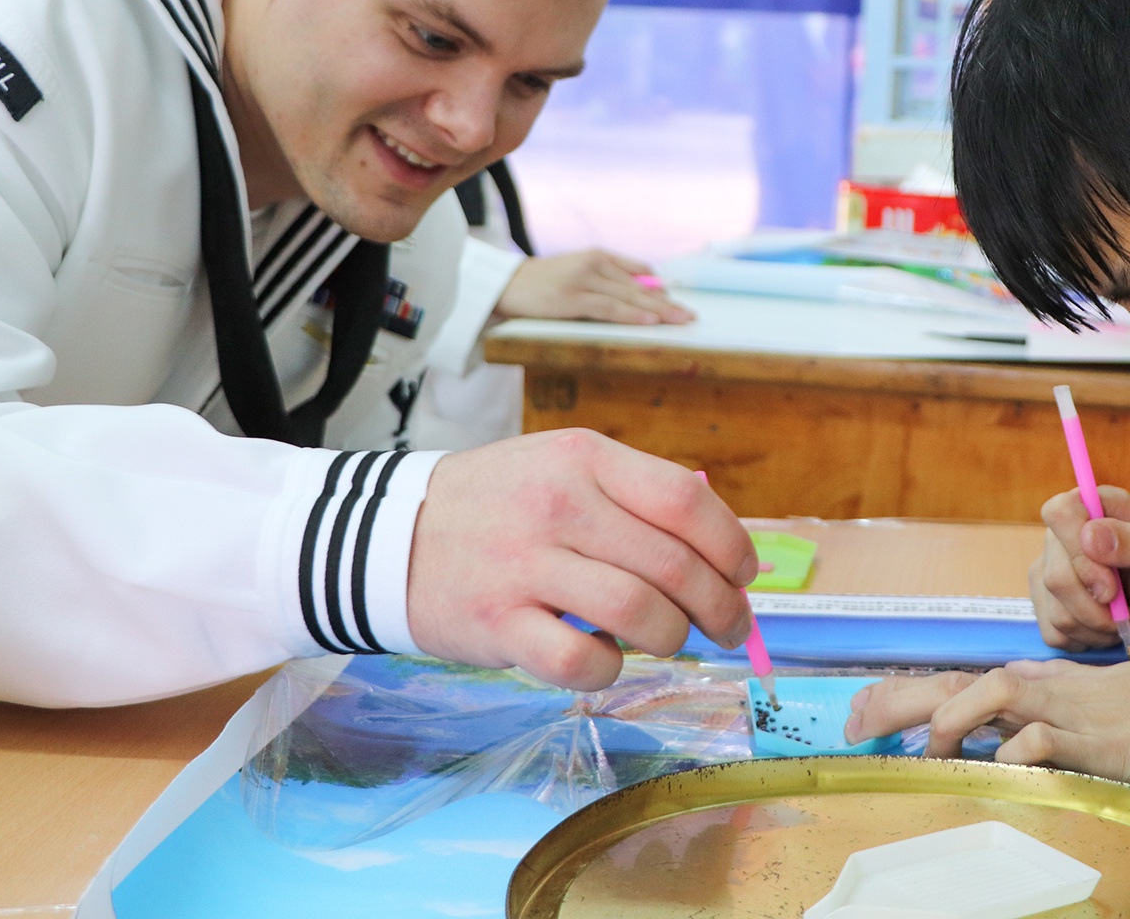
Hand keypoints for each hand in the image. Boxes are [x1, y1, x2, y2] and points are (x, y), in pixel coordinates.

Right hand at [408, 428, 757, 689]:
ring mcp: (526, 565)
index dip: (731, 545)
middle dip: (719, 606)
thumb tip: (718, 549)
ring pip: (639, 613)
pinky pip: (581, 661)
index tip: (744, 574)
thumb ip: (632, 495)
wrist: (385, 537)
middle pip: (674, 564)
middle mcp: (558, 505)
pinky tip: (604, 660)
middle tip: (727, 626)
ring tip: (666, 641)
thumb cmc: (495, 505)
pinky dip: (608, 670)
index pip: (686, 501)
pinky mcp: (499, 624)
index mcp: (583, 458)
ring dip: (671, 638)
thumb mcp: (560, 466)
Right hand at [495, 250, 694, 324]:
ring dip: (657, 310)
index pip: (640, 271)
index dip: (661, 288)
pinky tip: (649, 321)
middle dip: (667, 303)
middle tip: (690, 315)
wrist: (506, 285)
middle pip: (639, 286)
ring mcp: (584, 280)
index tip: (680, 302)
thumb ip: (606, 279)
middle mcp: (595, 263)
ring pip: (629, 297)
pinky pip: (608, 308)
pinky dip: (631, 315)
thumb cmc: (544, 283)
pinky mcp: (572, 298)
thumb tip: (642, 295)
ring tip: (679, 320)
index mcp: (599, 256)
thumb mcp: (578, 272)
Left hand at [845, 658, 1129, 788]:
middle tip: (853, 723)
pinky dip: (1016, 755)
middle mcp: (1059, 687)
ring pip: (995, 698)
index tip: (864, 714)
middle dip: (902, 700)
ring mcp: (1082, 711)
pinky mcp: (1108, 743)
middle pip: (962, 682)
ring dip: (949, 723)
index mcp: (1057, 681)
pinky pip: (1047, 742)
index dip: (912, 696)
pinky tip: (999, 771)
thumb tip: (1024, 748)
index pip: (970, 680)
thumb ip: (1068, 725)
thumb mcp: (1115, 714)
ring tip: (921, 753)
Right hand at [1028, 486, 1129, 648]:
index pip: (1060, 514)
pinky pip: (1052, 632)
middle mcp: (1062, 534)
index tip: (1110, 589)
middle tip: (1129, 616)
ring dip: (1096, 629)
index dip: (1079, 553)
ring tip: (1122, 622)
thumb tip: (1089, 536)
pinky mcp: (1043, 601)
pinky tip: (1104, 630)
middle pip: (1056, 578)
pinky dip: (1085, 641)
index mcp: (1094, 506)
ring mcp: (1047, 567)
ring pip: (1055, 612)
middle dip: (1097, 610)